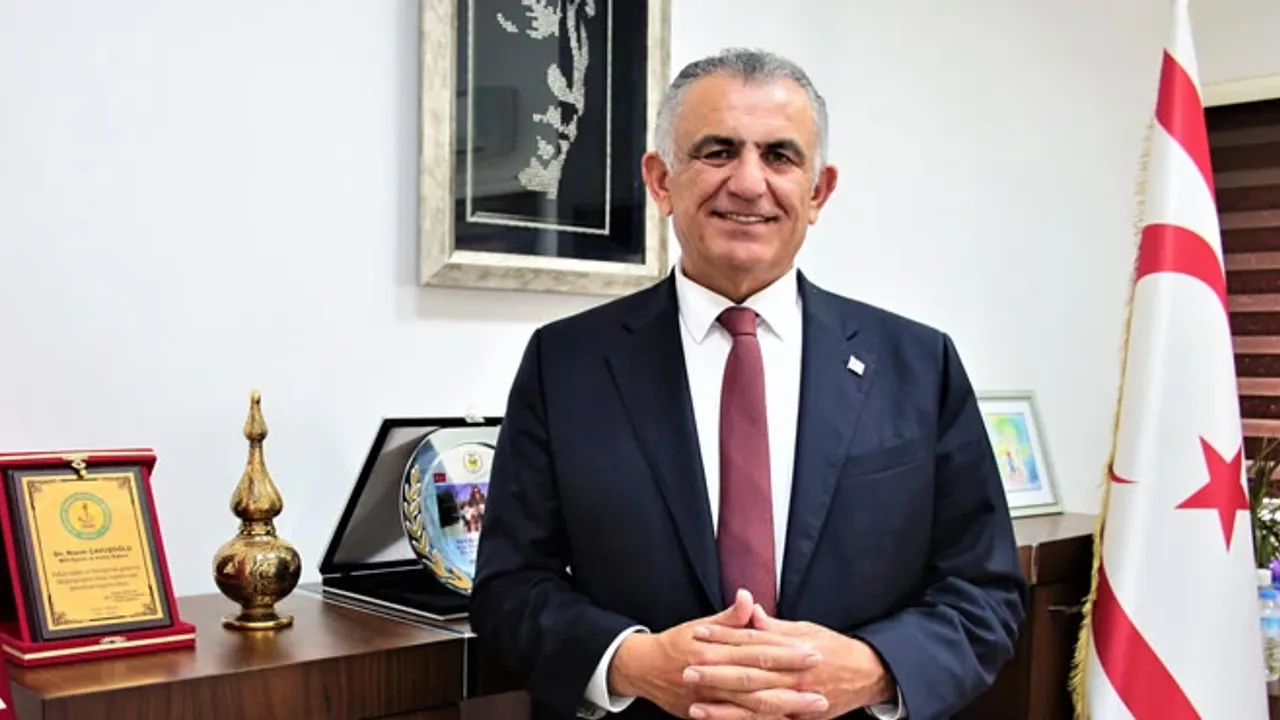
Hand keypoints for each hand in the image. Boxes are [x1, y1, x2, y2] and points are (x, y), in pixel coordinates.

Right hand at [608, 590, 828, 718]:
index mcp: (715, 648)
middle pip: (759, 679)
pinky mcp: (706, 715)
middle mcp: (713, 673)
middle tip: (821, 680)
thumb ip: (729, 618)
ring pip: (752, 706)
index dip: (785, 650)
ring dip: (785, 706)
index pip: (757, 648)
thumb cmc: (676, 644)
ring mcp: (710, 698)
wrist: (643, 669)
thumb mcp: (700, 626)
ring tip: (813, 706)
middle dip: (792, 681)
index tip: (811, 649)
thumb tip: (748, 597)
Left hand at [689, 605, 892, 719]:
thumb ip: (775, 627)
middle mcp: (792, 673)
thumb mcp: (806, 630)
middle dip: (716, 672)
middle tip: (687, 668)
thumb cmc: (834, 648)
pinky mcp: (798, 716)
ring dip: (724, 706)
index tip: (698, 633)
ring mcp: (796, 698)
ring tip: (695, 706)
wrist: (867, 674)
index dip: (723, 637)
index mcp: (791, 647)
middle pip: (748, 673)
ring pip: (755, 703)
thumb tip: (751, 611)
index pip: (750, 641)